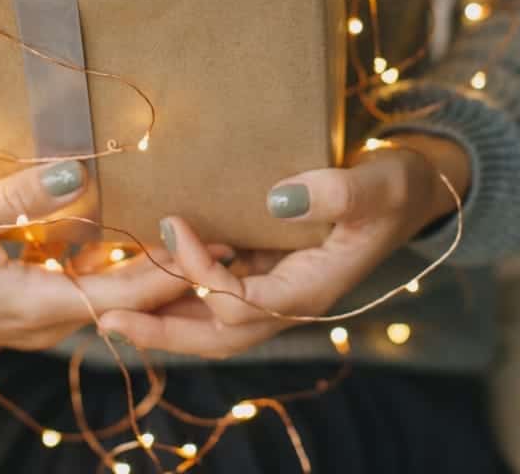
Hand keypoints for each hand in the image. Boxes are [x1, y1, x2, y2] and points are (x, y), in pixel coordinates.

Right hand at [0, 160, 213, 350]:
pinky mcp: (26, 304)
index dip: (173, 273)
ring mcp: (37, 316)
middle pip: (129, 303)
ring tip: (199, 234)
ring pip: (111, 298)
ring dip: (153, 272)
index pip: (125, 298)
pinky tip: (139, 238)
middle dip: (179, 275)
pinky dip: (118, 269)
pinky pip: (86, 289)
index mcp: (34, 308)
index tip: (214, 245)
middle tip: (229, 239)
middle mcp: (46, 321)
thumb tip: (81, 174)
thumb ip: (17, 198)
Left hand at [98, 134, 470, 358]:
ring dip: (165, 317)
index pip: (239, 303)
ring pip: (212, 322)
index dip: (200, 273)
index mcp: (311, 290)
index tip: (175, 224)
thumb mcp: (378, 183)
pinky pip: (218, 294)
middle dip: (161, 332)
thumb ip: (336, 190)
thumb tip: (277, 198)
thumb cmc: (398, 186)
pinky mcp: (268, 271)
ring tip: (112, 306)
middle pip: (216, 335)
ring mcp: (277, 289)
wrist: (413, 190)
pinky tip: (150, 269)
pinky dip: (182, 290)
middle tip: (106, 320)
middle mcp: (289, 300)